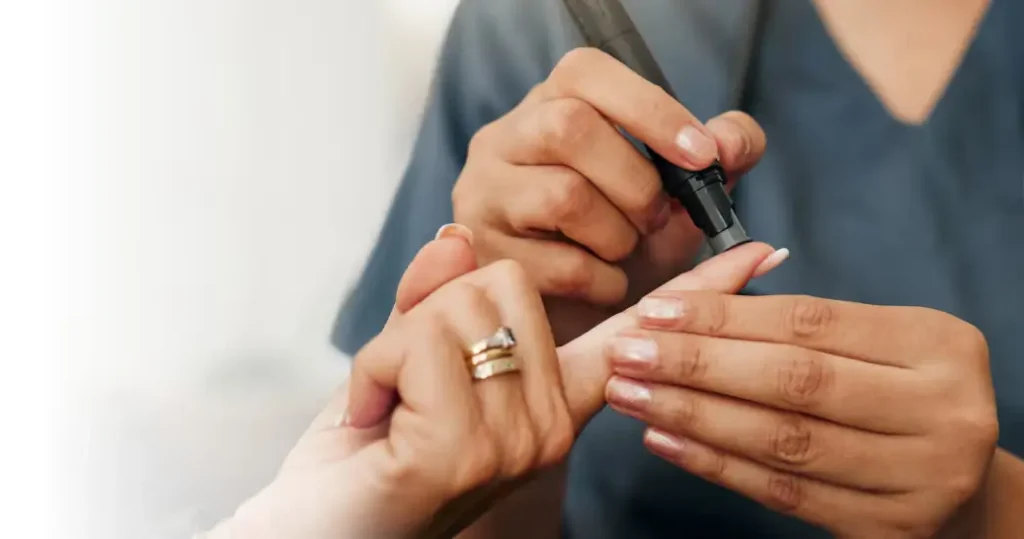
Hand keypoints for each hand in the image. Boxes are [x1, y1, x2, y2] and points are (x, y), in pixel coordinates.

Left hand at [210, 230, 783, 538]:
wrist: (314, 535)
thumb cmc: (362, 460)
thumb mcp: (402, 364)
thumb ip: (436, 298)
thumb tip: (458, 237)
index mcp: (553, 402)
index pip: (633, 336)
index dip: (696, 296)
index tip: (760, 255)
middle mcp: (553, 423)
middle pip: (502, 280)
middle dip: (427, 321)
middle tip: (404, 390)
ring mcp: (518, 439)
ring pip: (455, 307)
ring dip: (392, 354)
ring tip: (389, 414)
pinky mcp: (466, 449)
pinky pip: (418, 345)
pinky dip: (373, 374)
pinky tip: (376, 426)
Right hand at [452, 47, 765, 335]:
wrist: (582, 317)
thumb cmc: (625, 239)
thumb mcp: (679, 193)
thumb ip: (720, 155)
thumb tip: (730, 143)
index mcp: (551, 104)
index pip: (585, 73)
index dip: (650, 110)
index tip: (701, 155)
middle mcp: (504, 139)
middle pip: (567, 127)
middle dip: (635, 181)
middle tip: (658, 217)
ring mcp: (482, 195)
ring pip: (561, 196)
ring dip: (618, 235)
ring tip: (626, 252)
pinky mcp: (482, 256)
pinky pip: (555, 265)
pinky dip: (602, 281)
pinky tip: (607, 285)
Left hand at [604, 291, 998, 537]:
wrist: (963, 478)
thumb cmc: (904, 391)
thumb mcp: (880, 339)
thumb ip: (804, 319)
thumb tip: (709, 281)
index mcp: (935, 344)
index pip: (809, 323)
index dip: (725, 315)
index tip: (655, 309)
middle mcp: (939, 410)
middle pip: (794, 380)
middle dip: (698, 364)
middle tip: (627, 352)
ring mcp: (918, 477)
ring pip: (783, 440)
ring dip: (694, 415)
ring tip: (631, 393)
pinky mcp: (886, 528)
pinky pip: (784, 493)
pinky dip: (716, 465)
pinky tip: (665, 441)